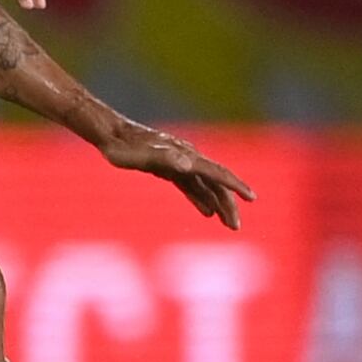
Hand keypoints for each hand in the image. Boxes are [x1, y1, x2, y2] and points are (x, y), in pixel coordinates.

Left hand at [99, 121, 256, 229]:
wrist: (110, 135)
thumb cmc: (123, 149)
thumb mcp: (141, 157)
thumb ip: (164, 159)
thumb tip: (188, 165)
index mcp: (186, 157)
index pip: (217, 173)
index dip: (235, 186)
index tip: (252, 198)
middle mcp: (187, 159)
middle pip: (215, 183)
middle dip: (228, 204)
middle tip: (235, 226)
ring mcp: (178, 163)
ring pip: (205, 186)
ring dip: (218, 204)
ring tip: (228, 224)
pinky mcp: (169, 168)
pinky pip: (191, 186)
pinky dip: (201, 198)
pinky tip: (207, 211)